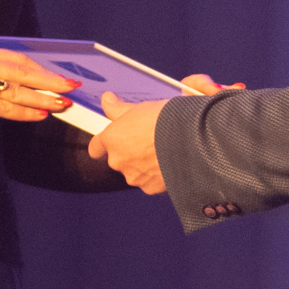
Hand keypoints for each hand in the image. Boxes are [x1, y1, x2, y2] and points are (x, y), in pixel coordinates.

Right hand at [0, 45, 72, 147]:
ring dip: (43, 98)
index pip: (21, 61)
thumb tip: (34, 91)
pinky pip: (4, 107)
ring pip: (16, 90)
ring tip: (63, 104)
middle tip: (73, 88)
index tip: (65, 78)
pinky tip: (41, 114)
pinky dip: (25, 111)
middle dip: (51, 81)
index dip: (45, 70)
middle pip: (23, 71)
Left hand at [90, 75, 244, 197]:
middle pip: (118, 159)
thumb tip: (106, 99)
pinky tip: (169, 164)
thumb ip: (119, 108)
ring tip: (162, 152)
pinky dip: (157, 175)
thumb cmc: (166, 120)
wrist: (192, 141)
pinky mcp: (150, 188)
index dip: (103, 145)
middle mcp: (118, 161)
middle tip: (148, 141)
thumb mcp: (141, 107)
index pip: (95, 148)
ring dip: (144, 165)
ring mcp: (134, 177)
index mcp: (112, 139)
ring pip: (135, 172)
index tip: (110, 142)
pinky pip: (150, 182)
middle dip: (130, 153)